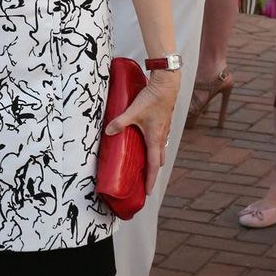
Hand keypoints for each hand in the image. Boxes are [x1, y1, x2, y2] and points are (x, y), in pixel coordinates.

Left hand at [105, 72, 178, 193]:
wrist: (168, 83)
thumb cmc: (153, 98)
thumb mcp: (133, 111)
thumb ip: (120, 122)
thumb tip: (108, 131)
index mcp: (155, 139)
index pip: (153, 165)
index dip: (150, 179)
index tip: (148, 191)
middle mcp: (161, 136)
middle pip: (158, 159)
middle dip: (152, 171)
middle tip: (145, 179)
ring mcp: (164, 129)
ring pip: (160, 148)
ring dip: (154, 157)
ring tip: (144, 163)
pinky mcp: (164, 121)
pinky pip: (160, 138)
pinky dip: (154, 145)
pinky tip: (146, 140)